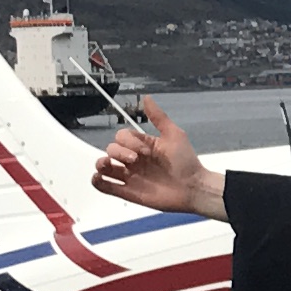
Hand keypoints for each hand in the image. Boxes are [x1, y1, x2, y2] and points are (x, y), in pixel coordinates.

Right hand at [91, 97, 223, 216]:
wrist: (193, 187)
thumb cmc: (186, 162)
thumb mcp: (174, 135)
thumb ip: (159, 117)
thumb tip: (146, 98)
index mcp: (142, 146)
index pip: (122, 136)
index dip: (129, 141)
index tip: (146, 149)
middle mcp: (133, 160)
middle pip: (111, 150)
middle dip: (118, 151)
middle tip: (136, 159)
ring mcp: (129, 177)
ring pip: (104, 167)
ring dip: (101, 163)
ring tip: (108, 164)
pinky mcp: (128, 193)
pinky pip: (105, 187)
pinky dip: (97, 182)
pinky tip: (100, 178)